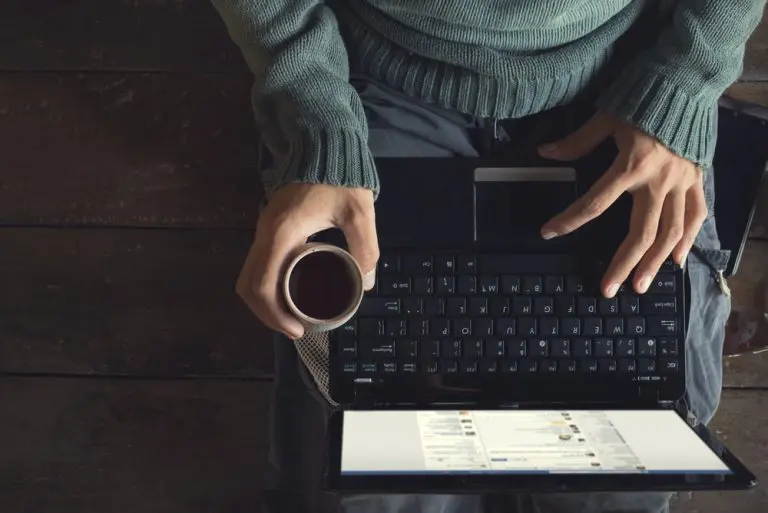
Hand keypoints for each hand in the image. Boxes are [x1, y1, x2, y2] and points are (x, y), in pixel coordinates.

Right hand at [236, 184, 378, 338]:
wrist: (321, 145)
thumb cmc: (339, 178)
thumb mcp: (359, 213)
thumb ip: (365, 248)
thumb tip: (366, 283)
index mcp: (281, 233)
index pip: (261, 285)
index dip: (274, 314)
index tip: (296, 329)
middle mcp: (265, 234)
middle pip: (248, 285)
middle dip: (267, 314)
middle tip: (295, 329)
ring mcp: (264, 230)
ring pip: (250, 276)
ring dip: (266, 301)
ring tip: (293, 316)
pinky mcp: (270, 229)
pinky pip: (259, 265)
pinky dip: (268, 286)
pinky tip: (291, 293)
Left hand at [538, 112, 706, 296]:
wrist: (687, 79)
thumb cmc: (643, 96)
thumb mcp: (606, 117)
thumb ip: (577, 141)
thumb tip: (545, 153)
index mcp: (631, 165)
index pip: (594, 203)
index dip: (568, 220)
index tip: (548, 233)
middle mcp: (658, 180)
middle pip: (640, 233)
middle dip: (623, 264)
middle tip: (608, 289)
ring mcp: (682, 182)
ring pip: (670, 233)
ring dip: (654, 263)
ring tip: (640, 287)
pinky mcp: (698, 179)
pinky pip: (696, 216)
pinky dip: (686, 240)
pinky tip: (675, 261)